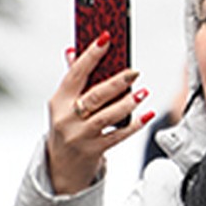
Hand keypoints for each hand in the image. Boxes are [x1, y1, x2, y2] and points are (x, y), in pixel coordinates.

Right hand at [46, 39, 150, 194]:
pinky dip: (134, 125)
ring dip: (127, 103)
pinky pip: (118, 136)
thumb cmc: (67, 126)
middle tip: (134, 72)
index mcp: (58, 101)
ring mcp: (80, 136)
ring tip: (142, 93)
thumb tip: (72, 50)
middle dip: (116, 83)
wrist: (60, 166)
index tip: (106, 38)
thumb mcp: (63, 104)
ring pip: (107, 117)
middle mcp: (67, 118)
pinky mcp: (94, 150)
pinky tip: (147, 114)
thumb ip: (72, 78)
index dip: (91, 55)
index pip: (75, 74)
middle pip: (94, 96)